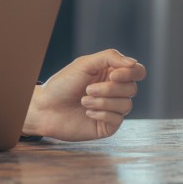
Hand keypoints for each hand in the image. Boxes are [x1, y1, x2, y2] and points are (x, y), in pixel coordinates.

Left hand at [22, 49, 146, 140]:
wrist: (45, 108)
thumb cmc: (62, 84)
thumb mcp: (84, 64)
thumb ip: (109, 58)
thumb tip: (133, 63)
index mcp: (111, 74)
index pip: (137, 71)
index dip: (130, 73)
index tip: (113, 75)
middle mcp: (115, 91)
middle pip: (132, 88)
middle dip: (109, 89)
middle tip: (87, 89)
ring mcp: (112, 109)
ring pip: (126, 104)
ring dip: (102, 102)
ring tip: (83, 100)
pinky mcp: (108, 125)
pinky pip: (118, 119)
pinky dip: (101, 114)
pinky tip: (87, 112)